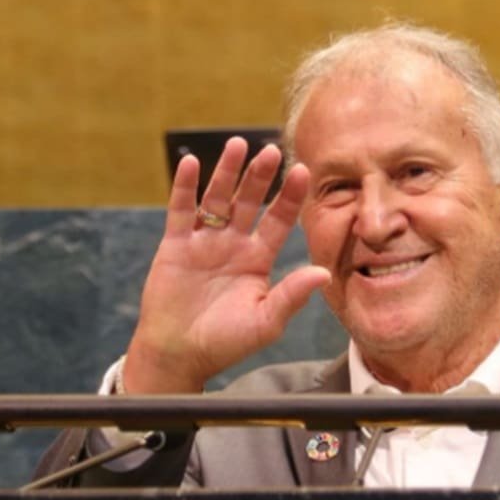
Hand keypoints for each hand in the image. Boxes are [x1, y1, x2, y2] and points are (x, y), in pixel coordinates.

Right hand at [122, 137, 330, 392]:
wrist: (179, 354)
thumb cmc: (225, 343)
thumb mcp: (265, 321)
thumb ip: (292, 296)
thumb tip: (323, 273)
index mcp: (258, 260)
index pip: (279, 220)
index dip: (290, 197)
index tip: (304, 172)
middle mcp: (233, 244)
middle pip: (249, 201)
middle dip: (260, 176)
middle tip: (273, 150)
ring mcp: (204, 242)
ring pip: (217, 199)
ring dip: (226, 172)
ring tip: (237, 145)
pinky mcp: (176, 245)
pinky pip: (180, 210)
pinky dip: (184, 187)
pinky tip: (190, 163)